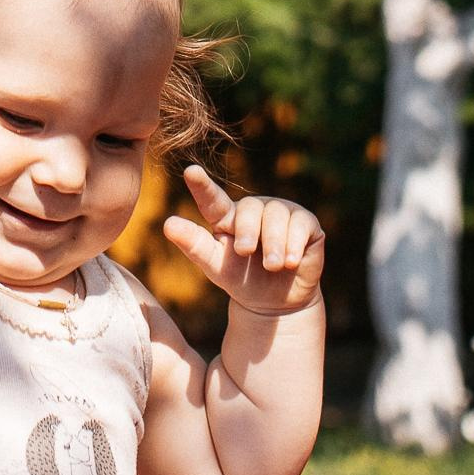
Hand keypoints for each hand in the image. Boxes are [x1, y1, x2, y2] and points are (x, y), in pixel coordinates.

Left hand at [162, 165, 325, 320]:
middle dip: (247, 232)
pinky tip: (291, 262)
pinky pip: (300, 224)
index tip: (190, 172)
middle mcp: (254, 209)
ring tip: (272, 266)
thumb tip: (168, 224)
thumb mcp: (216, 266)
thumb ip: (194, 245)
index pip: (212, 199)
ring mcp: (281, 212)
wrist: (276, 302)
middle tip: (245, 252)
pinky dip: (293, 244)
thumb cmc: (241, 279)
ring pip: (276, 215)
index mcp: (227, 217)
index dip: (202, 186)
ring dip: (273, 245)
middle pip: (249, 209)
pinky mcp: (305, 223)